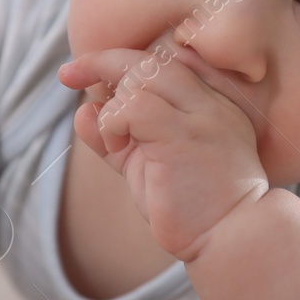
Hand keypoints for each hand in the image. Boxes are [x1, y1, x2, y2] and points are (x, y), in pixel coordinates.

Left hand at [57, 31, 269, 262]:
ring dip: (113, 107)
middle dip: (101, 61)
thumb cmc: (192, 208)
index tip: (86, 68)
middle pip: (151, 61)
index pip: (168, 61)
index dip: (123, 58)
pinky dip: (112, 121)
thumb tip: (84, 109)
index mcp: (212, 104)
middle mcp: (211, 102)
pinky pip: (135, 106)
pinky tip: (117, 146)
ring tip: (117, 144)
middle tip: (67, 76)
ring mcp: (201, 116)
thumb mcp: (149, 164)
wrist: (232, 240)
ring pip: (141, 76)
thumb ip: (121, 135)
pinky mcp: (183, 136)